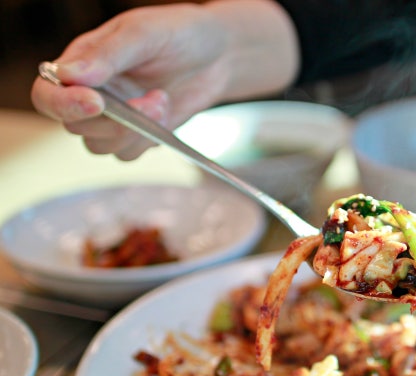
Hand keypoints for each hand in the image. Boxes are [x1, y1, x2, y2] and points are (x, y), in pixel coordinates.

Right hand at [30, 0, 298, 160]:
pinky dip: (148, 140)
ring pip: (100, 146)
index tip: (95, 104)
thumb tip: (69, 75)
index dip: (64, 105)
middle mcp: (91, 92)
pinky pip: (128, 154)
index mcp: (81, 63)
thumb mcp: (144, 33)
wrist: (219, 55)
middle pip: (75, 126)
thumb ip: (107, 55)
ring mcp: (113, 117)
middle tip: (152, 100)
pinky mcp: (137, 134)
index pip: (48, 94)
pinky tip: (165, 114)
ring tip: (162, 100)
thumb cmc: (179, 34)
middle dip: (114, 121)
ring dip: (133, 132)